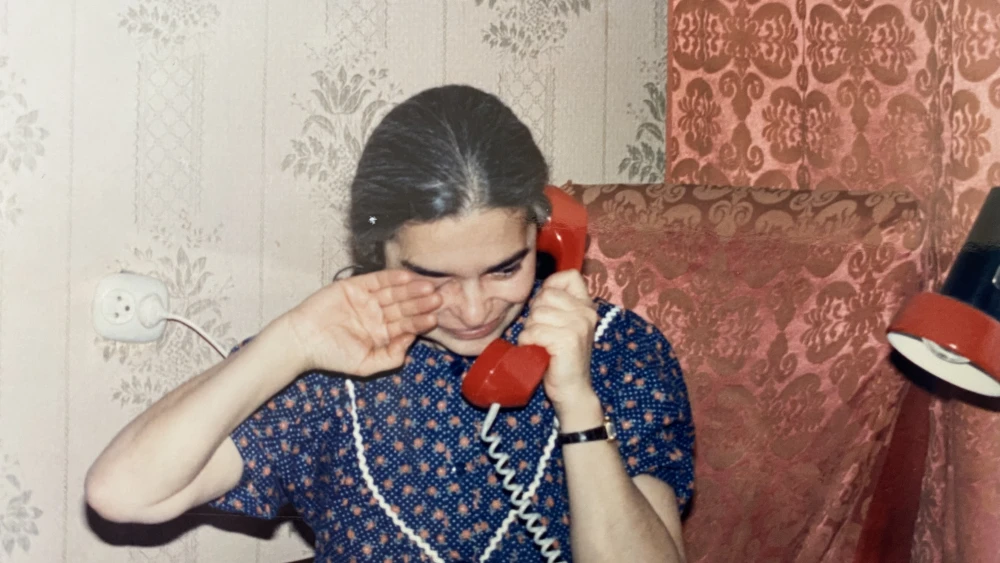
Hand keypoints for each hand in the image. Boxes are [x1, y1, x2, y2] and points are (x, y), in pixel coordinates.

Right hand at [279, 269, 440, 375]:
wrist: (302, 340)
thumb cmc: (332, 356)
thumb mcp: (366, 365)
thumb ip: (390, 357)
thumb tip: (411, 342)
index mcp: (383, 333)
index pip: (407, 325)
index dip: (420, 321)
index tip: (434, 318)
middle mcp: (378, 315)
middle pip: (404, 307)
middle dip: (420, 303)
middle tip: (437, 298)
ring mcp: (368, 299)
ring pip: (395, 292)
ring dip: (411, 289)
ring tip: (427, 287)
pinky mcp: (355, 286)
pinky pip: (378, 280)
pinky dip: (392, 278)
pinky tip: (407, 277)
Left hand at [517, 270, 599, 411]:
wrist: (571, 390)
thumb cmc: (560, 358)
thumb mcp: (563, 325)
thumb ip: (556, 305)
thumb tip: (539, 289)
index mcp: (587, 306)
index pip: (569, 276)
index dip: (551, 287)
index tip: (547, 306)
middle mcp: (586, 313)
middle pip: (545, 295)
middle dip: (535, 314)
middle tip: (542, 334)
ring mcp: (579, 326)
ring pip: (537, 314)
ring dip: (530, 331)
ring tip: (541, 344)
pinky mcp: (568, 340)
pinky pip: (533, 332)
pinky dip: (528, 342)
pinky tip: (537, 352)